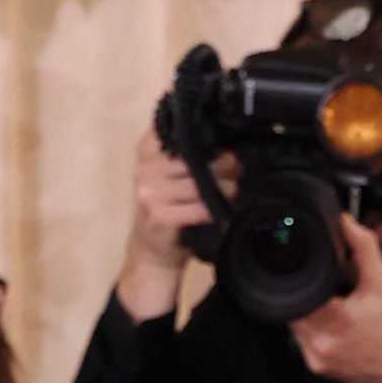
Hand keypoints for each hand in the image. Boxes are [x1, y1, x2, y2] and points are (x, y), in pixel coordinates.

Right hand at [117, 121, 212, 323]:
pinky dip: (214, 210)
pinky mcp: (160, 216)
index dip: (204, 134)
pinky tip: (220, 212)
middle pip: (195, 157)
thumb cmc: (167, 210)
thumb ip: (184, 154)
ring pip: (200, 182)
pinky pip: (199, 207)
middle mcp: (145, 169)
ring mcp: (150, 194)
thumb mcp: (168, 176)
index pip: (177, 129)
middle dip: (223, 164)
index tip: (221, 143)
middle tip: (237, 169)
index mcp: (146, 152)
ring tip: (232, 192)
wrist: (151, 253)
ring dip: (224, 188)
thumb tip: (226, 142)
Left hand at [287, 217, 381, 382]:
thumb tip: (345, 221)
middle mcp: (318, 345)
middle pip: (292, 307)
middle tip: (329, 286)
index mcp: (332, 322)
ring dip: (308, 309)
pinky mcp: (317, 368)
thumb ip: (362, 246)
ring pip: (295, 324)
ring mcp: (316, 359)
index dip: (302, 275)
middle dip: (307, 292)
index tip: (312, 267)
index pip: (296, 291)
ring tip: (335, 304)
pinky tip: (337, 323)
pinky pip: (304, 341)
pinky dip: (314, 327)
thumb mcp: (381, 282)